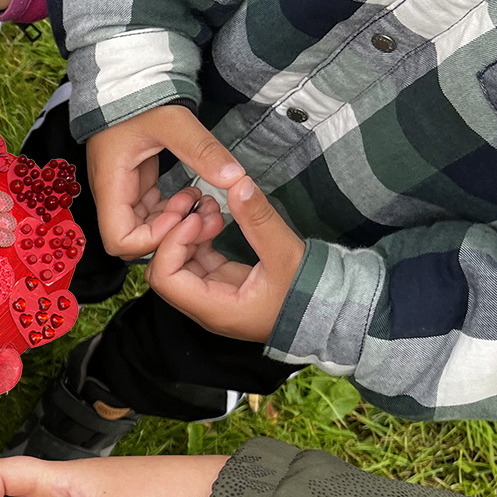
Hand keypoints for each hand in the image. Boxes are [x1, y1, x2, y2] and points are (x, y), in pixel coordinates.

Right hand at [85, 105, 236, 259]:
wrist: (127, 77)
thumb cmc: (140, 96)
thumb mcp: (174, 121)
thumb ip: (203, 151)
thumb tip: (235, 179)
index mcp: (112, 184)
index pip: (120, 240)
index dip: (152, 239)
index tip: (182, 216)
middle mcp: (113, 194)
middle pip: (132, 240)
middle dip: (170, 234)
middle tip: (201, 214)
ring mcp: (123, 190)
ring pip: (145, 227)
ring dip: (175, 223)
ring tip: (204, 203)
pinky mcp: (135, 184)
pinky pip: (152, 211)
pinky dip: (174, 211)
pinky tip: (193, 194)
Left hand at [147, 166, 305, 341]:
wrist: (331, 312)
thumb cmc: (311, 294)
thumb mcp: (286, 254)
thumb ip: (259, 220)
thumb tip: (238, 184)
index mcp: (214, 309)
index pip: (165, 279)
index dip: (171, 244)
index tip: (195, 219)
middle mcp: (206, 306)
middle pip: (166, 269)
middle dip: (176, 235)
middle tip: (200, 207)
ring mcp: (212, 295)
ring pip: (181, 261)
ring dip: (189, 233)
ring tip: (212, 207)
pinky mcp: (221, 283)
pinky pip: (197, 258)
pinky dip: (201, 237)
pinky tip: (218, 217)